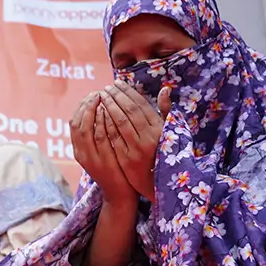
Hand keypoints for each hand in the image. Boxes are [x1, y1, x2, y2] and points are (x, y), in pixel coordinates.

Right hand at [70, 93, 132, 201]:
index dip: (82, 106)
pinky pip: (101, 137)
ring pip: (88, 129)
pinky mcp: (103, 161)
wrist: (120, 194)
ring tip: (103, 97)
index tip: (92, 94)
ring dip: (94, 110)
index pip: (74, 123)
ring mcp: (91, 158)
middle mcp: (81, 153)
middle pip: (78, 124)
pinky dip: (103, 122)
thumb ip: (97, 136)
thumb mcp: (100, 152)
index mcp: (79, 150)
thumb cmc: (114, 170)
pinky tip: (110, 112)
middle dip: (87, 105)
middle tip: (97, 93)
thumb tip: (99, 113)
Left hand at [98, 82, 172, 200]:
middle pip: (130, 111)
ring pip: (120, 122)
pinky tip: (98, 114)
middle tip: (106, 87)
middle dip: (116, 96)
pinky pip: (114, 138)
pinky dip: (105, 124)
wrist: (157, 182)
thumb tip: (165, 88)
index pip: (141, 104)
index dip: (128, 92)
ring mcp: (138, 149)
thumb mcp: (168, 132)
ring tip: (100, 96)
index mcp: (159, 128)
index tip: (118, 83)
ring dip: (109, 107)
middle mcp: (150, 137)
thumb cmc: (162, 153)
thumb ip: (165, 110)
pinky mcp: (127, 159)